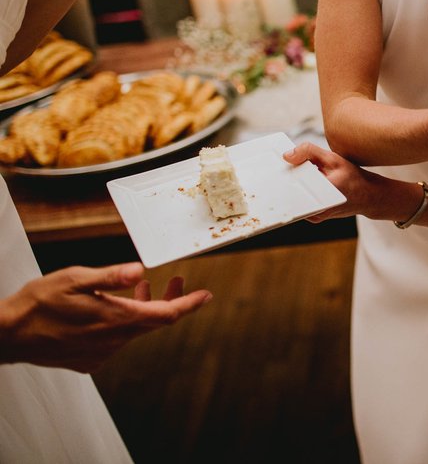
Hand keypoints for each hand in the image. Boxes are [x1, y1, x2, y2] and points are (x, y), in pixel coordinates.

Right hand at [0, 263, 211, 372]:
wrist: (7, 336)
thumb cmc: (38, 303)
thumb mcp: (74, 279)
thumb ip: (110, 276)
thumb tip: (140, 270)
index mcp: (115, 319)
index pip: (166, 314)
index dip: (189, 304)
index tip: (206, 295)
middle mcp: (113, 340)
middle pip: (155, 321)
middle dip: (170, 299)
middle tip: (177, 278)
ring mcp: (102, 353)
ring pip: (135, 329)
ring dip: (142, 308)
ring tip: (140, 286)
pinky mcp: (89, 360)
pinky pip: (115, 340)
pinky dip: (121, 322)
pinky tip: (109, 306)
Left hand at [282, 142, 389, 221]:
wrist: (369, 196)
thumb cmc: (353, 177)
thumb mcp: (333, 159)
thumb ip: (309, 152)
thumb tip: (286, 156)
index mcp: (321, 194)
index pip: (291, 184)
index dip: (283, 173)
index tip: (278, 165)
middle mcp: (316, 210)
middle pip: (290, 193)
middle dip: (288, 178)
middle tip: (286, 167)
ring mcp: (314, 216)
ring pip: (294, 198)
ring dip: (294, 185)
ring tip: (300, 173)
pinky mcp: (314, 217)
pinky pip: (300, 202)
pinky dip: (300, 191)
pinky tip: (306, 182)